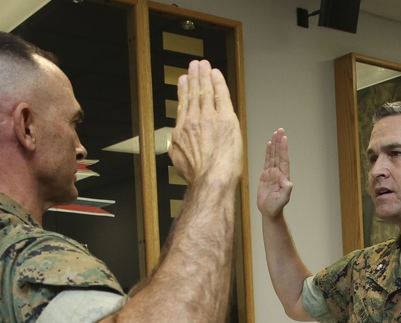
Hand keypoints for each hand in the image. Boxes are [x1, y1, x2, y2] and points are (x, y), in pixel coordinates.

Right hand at [168, 60, 241, 186]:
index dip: (184, 91)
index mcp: (182, 131)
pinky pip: (221, 95)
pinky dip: (218, 82)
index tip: (183, 81)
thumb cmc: (198, 177)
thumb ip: (176, 148)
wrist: (211, 179)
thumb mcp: (178, 162)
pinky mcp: (226, 118)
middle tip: (194, 65)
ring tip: (203, 65)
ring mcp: (209, 118)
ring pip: (206, 91)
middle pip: (193, 94)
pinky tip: (215, 73)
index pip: (184, 106)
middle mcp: (193, 120)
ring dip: (204, 75)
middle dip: (193, 78)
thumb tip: (174, 143)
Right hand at [257, 128, 292, 219]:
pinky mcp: (265, 175)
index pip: (283, 160)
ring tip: (275, 134)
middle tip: (279, 130)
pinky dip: (268, 152)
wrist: (269, 211)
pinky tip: (268, 145)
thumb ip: (286, 188)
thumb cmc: (276, 206)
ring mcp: (272, 173)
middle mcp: (278, 173)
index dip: (283, 149)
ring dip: (274, 145)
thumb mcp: (283, 199)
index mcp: (283, 177)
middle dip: (279, 142)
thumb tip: (285, 178)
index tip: (283, 138)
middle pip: (279, 154)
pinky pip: (267, 161)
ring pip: (273, 156)